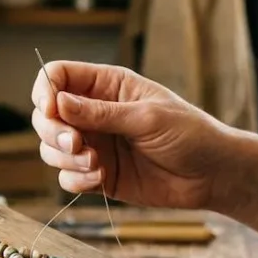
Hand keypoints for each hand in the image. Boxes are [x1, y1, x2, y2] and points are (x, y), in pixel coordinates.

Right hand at [30, 60, 231, 209]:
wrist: (212, 175)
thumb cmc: (189, 134)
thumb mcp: (147, 118)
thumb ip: (101, 113)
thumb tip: (58, 103)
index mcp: (107, 85)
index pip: (58, 77)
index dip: (46, 91)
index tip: (51, 110)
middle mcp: (94, 113)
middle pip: (46, 115)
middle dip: (52, 131)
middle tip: (76, 144)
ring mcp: (94, 145)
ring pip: (51, 148)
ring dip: (64, 159)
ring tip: (95, 164)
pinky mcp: (97, 175)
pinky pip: (67, 178)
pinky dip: (75, 180)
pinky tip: (100, 180)